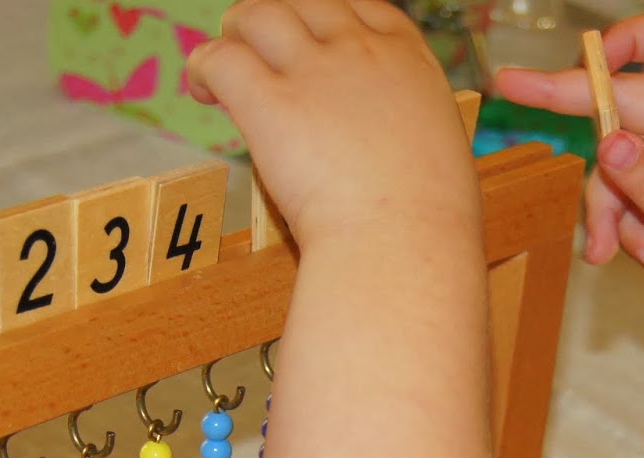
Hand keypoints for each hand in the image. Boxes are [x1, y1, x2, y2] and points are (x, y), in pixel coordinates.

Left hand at [187, 0, 481, 247]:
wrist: (405, 246)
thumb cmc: (430, 226)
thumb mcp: (441, 154)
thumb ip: (408, 133)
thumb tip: (387, 152)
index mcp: (409, 61)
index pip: (360, 8)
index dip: (327, 17)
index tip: (311, 41)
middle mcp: (360, 53)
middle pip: (304, 2)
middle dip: (277, 21)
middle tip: (257, 55)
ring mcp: (314, 72)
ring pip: (257, 14)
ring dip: (234, 33)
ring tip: (222, 70)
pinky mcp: (270, 104)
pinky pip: (220, 59)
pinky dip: (203, 67)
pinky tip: (203, 91)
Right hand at [495, 17, 643, 339]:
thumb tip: (607, 143)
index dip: (636, 38)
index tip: (591, 55)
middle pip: (626, 100)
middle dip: (574, 109)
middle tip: (510, 89)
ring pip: (616, 158)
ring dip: (605, 205)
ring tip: (610, 250)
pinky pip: (623, 192)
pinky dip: (619, 224)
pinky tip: (638, 257)